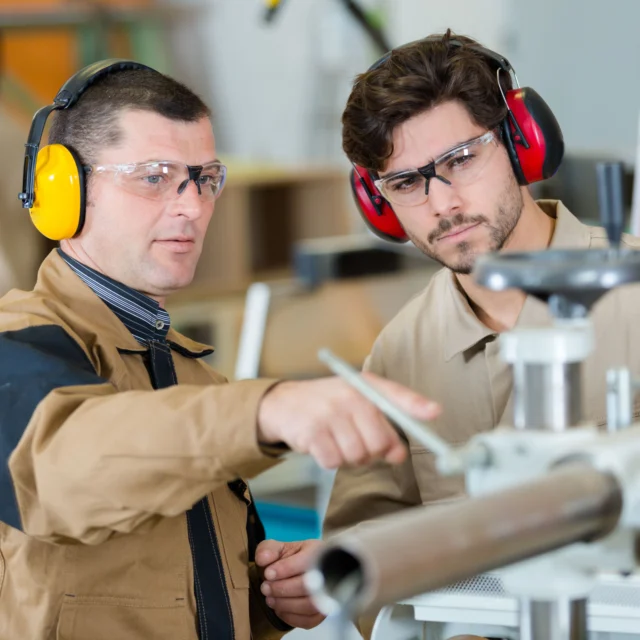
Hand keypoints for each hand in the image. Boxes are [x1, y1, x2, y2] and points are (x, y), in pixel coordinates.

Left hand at [256, 539, 324, 629]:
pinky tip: (279, 609)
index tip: (268, 574)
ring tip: (269, 599)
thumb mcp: (278, 548)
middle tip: (265, 588)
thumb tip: (262, 559)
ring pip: (309, 605)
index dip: (285, 568)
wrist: (300, 574)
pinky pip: (308, 620)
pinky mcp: (322, 613)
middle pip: (308, 585)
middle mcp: (328, 573)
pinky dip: (290, 617)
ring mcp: (327, 595)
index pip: (305, 561)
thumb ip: (268, 549)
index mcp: (317, 552)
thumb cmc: (290, 559)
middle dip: (282, 589)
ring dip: (285, 604)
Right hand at [258, 374, 440, 468]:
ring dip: (349, 457)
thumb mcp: (358, 402)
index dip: (416, 405)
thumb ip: (384, 425)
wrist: (285, 403)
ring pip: (357, 456)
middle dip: (372, 451)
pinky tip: (323, 445)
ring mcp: (330, 413)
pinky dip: (330, 460)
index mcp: (365, 386)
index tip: (435, 413)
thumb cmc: (329, 404)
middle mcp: (350, 396)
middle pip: (379, 442)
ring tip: (337, 440)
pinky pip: (334, 461)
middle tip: (356, 441)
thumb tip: (399, 454)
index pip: (395, 395)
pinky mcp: (312, 432)